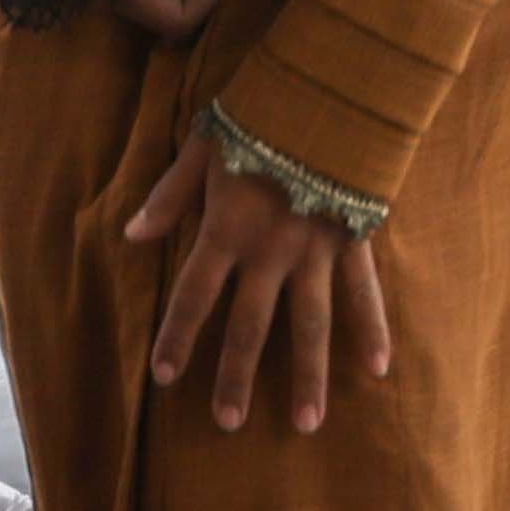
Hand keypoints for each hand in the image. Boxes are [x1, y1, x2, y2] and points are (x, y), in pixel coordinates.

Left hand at [123, 138, 392, 435]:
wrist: (332, 88)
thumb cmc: (262, 111)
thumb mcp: (204, 146)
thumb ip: (170, 197)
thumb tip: (132, 236)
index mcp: (227, 228)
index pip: (193, 294)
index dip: (178, 336)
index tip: (165, 377)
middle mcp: (270, 250)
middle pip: (249, 325)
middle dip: (235, 375)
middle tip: (227, 423)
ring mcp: (317, 251)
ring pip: (309, 326)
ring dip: (305, 376)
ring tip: (304, 423)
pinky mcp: (355, 241)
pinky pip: (364, 295)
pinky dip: (373, 331)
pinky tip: (377, 370)